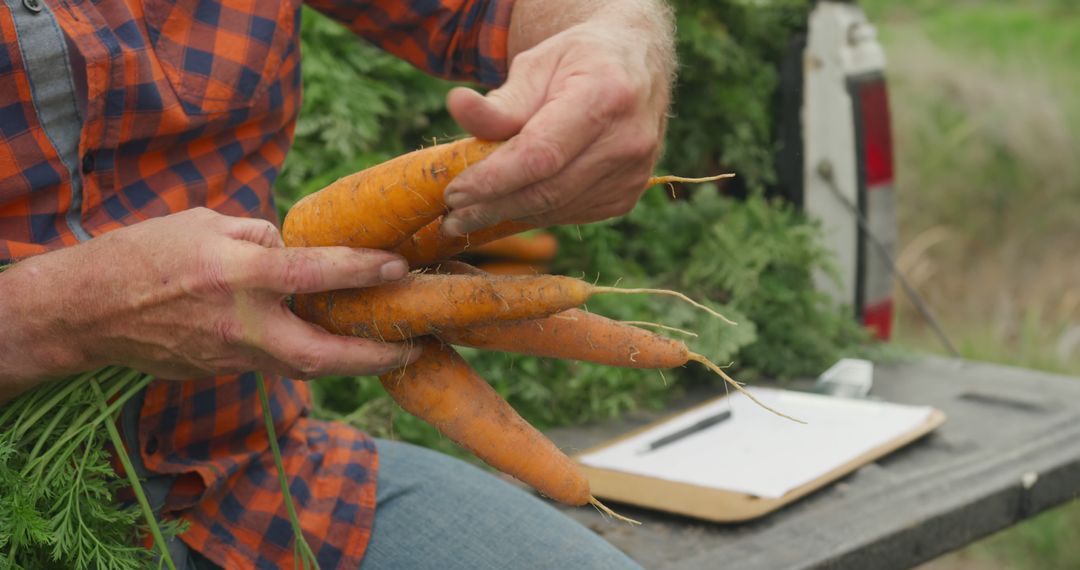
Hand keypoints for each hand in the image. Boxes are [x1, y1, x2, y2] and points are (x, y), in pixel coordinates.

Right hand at [0, 208, 417, 385]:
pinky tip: (326, 342)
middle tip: (413, 347)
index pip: (314, 275)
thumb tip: (296, 251)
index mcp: (237, 275)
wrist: (86, 309)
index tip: (398, 266)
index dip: (362, 271)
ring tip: (384, 349)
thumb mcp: (207, 222)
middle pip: (322, 355)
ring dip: (346, 362)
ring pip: (303, 368)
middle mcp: (240, 324)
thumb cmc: (145, 253)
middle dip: (374, 357)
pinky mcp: (220, 371)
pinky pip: (274, 365)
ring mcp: (231, 356)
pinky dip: (305, 355)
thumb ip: (261, 237)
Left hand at [441, 18, 670, 234]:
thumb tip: (457, 107)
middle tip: (451, 216)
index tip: (454, 192)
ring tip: (469, 214)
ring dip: (508, 216)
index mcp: (606, 96)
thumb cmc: (578, 62)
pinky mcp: (627, 196)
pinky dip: (535, 214)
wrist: (635, 66)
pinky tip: (510, 206)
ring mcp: (633, 173)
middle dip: (492, 207)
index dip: (493, 179)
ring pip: (557, 210)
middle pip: (547, 191)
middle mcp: (627, 140)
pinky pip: (570, 214)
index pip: (541, 154)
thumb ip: (501, 100)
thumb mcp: (538, 66)